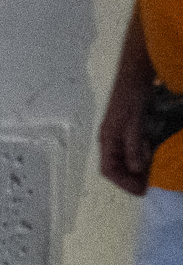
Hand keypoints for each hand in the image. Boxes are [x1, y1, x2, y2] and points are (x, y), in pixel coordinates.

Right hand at [102, 69, 155, 196]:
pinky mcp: (129, 128)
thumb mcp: (134, 123)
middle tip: (152, 184)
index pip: (109, 170)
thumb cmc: (132, 97)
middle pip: (116, 167)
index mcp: (107, 140)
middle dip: (132, 178)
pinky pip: (133, 149)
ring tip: (155, 173)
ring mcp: (119, 134)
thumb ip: (134, 146)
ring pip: (125, 159)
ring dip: (139, 168)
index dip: (125, 183)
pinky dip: (144, 156)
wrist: (135, 73)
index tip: (143, 191)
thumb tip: (137, 169)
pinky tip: (156, 156)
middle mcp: (110, 140)